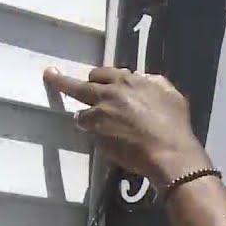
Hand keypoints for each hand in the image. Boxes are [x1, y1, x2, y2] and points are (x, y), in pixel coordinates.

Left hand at [43, 67, 210, 189]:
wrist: (170, 152)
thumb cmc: (175, 124)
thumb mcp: (171, 95)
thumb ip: (155, 83)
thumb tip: (142, 78)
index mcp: (127, 82)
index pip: (101, 72)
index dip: (97, 77)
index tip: (92, 78)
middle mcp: (109, 95)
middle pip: (77, 87)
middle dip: (62, 81)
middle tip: (50, 76)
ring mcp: (100, 116)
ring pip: (82, 114)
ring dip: (89, 118)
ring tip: (100, 127)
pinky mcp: (97, 137)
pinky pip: (92, 134)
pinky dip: (98, 136)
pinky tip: (112, 142)